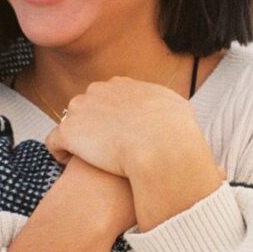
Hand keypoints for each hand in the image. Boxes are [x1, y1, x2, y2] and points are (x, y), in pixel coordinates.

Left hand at [45, 76, 220, 231]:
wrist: (160, 148)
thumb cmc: (176, 139)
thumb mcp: (183, 118)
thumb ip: (180, 120)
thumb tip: (197, 135)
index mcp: (128, 86)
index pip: (112, 95)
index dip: (112, 118)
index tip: (117, 136)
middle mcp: (103, 90)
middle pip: (89, 104)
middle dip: (90, 124)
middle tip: (97, 149)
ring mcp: (84, 109)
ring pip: (70, 121)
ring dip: (75, 138)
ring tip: (81, 159)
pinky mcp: (70, 131)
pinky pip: (55, 140)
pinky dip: (59, 152)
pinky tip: (68, 165)